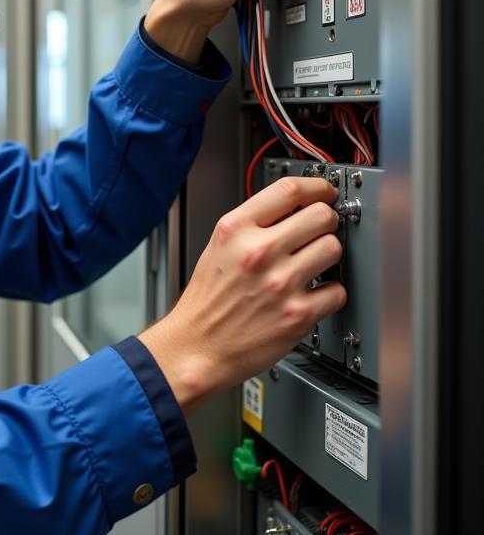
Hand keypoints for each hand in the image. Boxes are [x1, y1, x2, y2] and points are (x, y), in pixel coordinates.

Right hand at [138, 177, 344, 413]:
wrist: (196, 347)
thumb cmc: (207, 301)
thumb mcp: (218, 247)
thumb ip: (253, 224)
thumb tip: (294, 207)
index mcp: (235, 230)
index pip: (288, 190)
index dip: (316, 187)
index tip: (324, 191)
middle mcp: (258, 252)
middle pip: (321, 215)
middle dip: (326, 221)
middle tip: (320, 231)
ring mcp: (280, 283)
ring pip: (334, 248)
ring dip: (328, 255)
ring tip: (313, 264)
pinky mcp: (298, 315)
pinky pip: (337, 290)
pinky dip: (329, 293)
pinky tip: (312, 294)